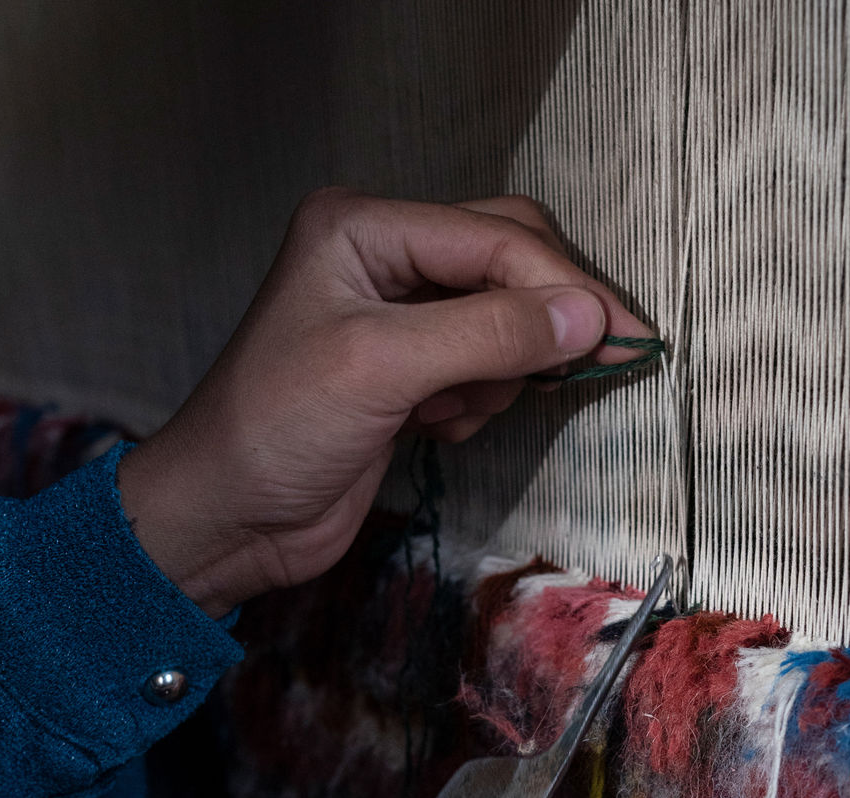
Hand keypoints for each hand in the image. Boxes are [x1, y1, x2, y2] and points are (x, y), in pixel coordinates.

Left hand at [119, 190, 652, 617]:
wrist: (229, 518)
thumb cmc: (276, 431)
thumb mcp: (383, 368)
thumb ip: (488, 335)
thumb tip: (587, 318)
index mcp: (363, 226)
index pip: (493, 238)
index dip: (561, 287)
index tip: (620, 339)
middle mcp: (383, 258)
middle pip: (507, 261)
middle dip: (544, 318)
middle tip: (603, 361)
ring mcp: (397, 318)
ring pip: (503, 321)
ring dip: (500, 372)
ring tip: (454, 411)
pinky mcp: (408, 374)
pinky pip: (483, 369)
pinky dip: (478, 401)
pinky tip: (437, 428)